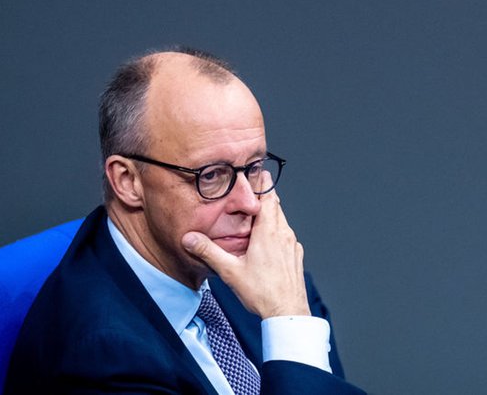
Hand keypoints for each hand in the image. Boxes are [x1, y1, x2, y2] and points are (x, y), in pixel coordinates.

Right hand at [181, 172, 309, 318]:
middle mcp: (284, 234)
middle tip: (251, 191)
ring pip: (282, 221)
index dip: (262, 185)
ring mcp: (293, 245)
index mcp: (269, 232)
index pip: (269, 198)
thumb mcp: (230, 271)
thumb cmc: (261, 292)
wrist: (287, 312)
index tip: (255, 173)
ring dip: (270, 216)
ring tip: (256, 216)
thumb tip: (190, 238)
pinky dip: (277, 232)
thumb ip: (209, 252)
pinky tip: (267, 242)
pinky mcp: (296, 256)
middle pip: (276, 206)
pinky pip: (287, 236)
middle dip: (264, 198)